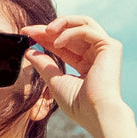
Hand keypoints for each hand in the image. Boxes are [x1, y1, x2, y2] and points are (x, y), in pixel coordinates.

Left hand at [21, 16, 124, 130]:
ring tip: (44, 31)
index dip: (44, 38)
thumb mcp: (55, 81)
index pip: (63, 45)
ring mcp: (105, 49)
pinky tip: (57, 42)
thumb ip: (44, 65)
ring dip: (61, 23)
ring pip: (83, 23)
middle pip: (71, 31)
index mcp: (86, 64)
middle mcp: (97, 54)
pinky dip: (70, 33)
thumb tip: (29, 51)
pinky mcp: (111, 46)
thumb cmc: (78, 105)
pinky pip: (86, 30)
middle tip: (28, 31)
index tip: (26, 35)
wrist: (96, 114)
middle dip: (48, 29)